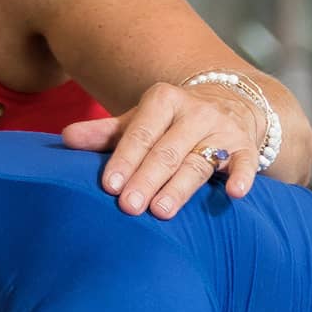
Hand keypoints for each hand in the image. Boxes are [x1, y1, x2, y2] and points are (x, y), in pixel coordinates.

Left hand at [62, 81, 264, 218]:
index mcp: (163, 100)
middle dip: (147, 179)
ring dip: (180, 187)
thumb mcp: (138, 122)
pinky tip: (235, 193)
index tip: (108, 186)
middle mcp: (194, 112)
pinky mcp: (245, 147)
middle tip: (128, 206)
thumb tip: (66, 139)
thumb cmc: (169, 123)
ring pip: (199, 161)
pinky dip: (242, 177)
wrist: (229, 103)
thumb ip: (105, 133)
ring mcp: (222, 129)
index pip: (141, 132)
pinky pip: (245, 163)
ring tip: (161, 211)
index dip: (125, 159)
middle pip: (167, 150)